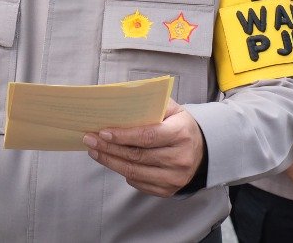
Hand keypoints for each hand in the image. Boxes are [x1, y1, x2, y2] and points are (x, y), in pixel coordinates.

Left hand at [82, 99, 204, 197]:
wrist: (202, 150)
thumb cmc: (180, 126)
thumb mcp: (172, 109)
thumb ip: (150, 104)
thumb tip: (120, 103)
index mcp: (181, 133)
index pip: (147, 136)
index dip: (123, 136)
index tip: (103, 132)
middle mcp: (180, 158)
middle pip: (137, 156)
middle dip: (109, 148)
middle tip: (90, 140)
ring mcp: (174, 177)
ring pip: (134, 171)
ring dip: (110, 161)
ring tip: (95, 151)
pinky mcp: (168, 190)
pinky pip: (139, 183)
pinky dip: (123, 172)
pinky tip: (113, 162)